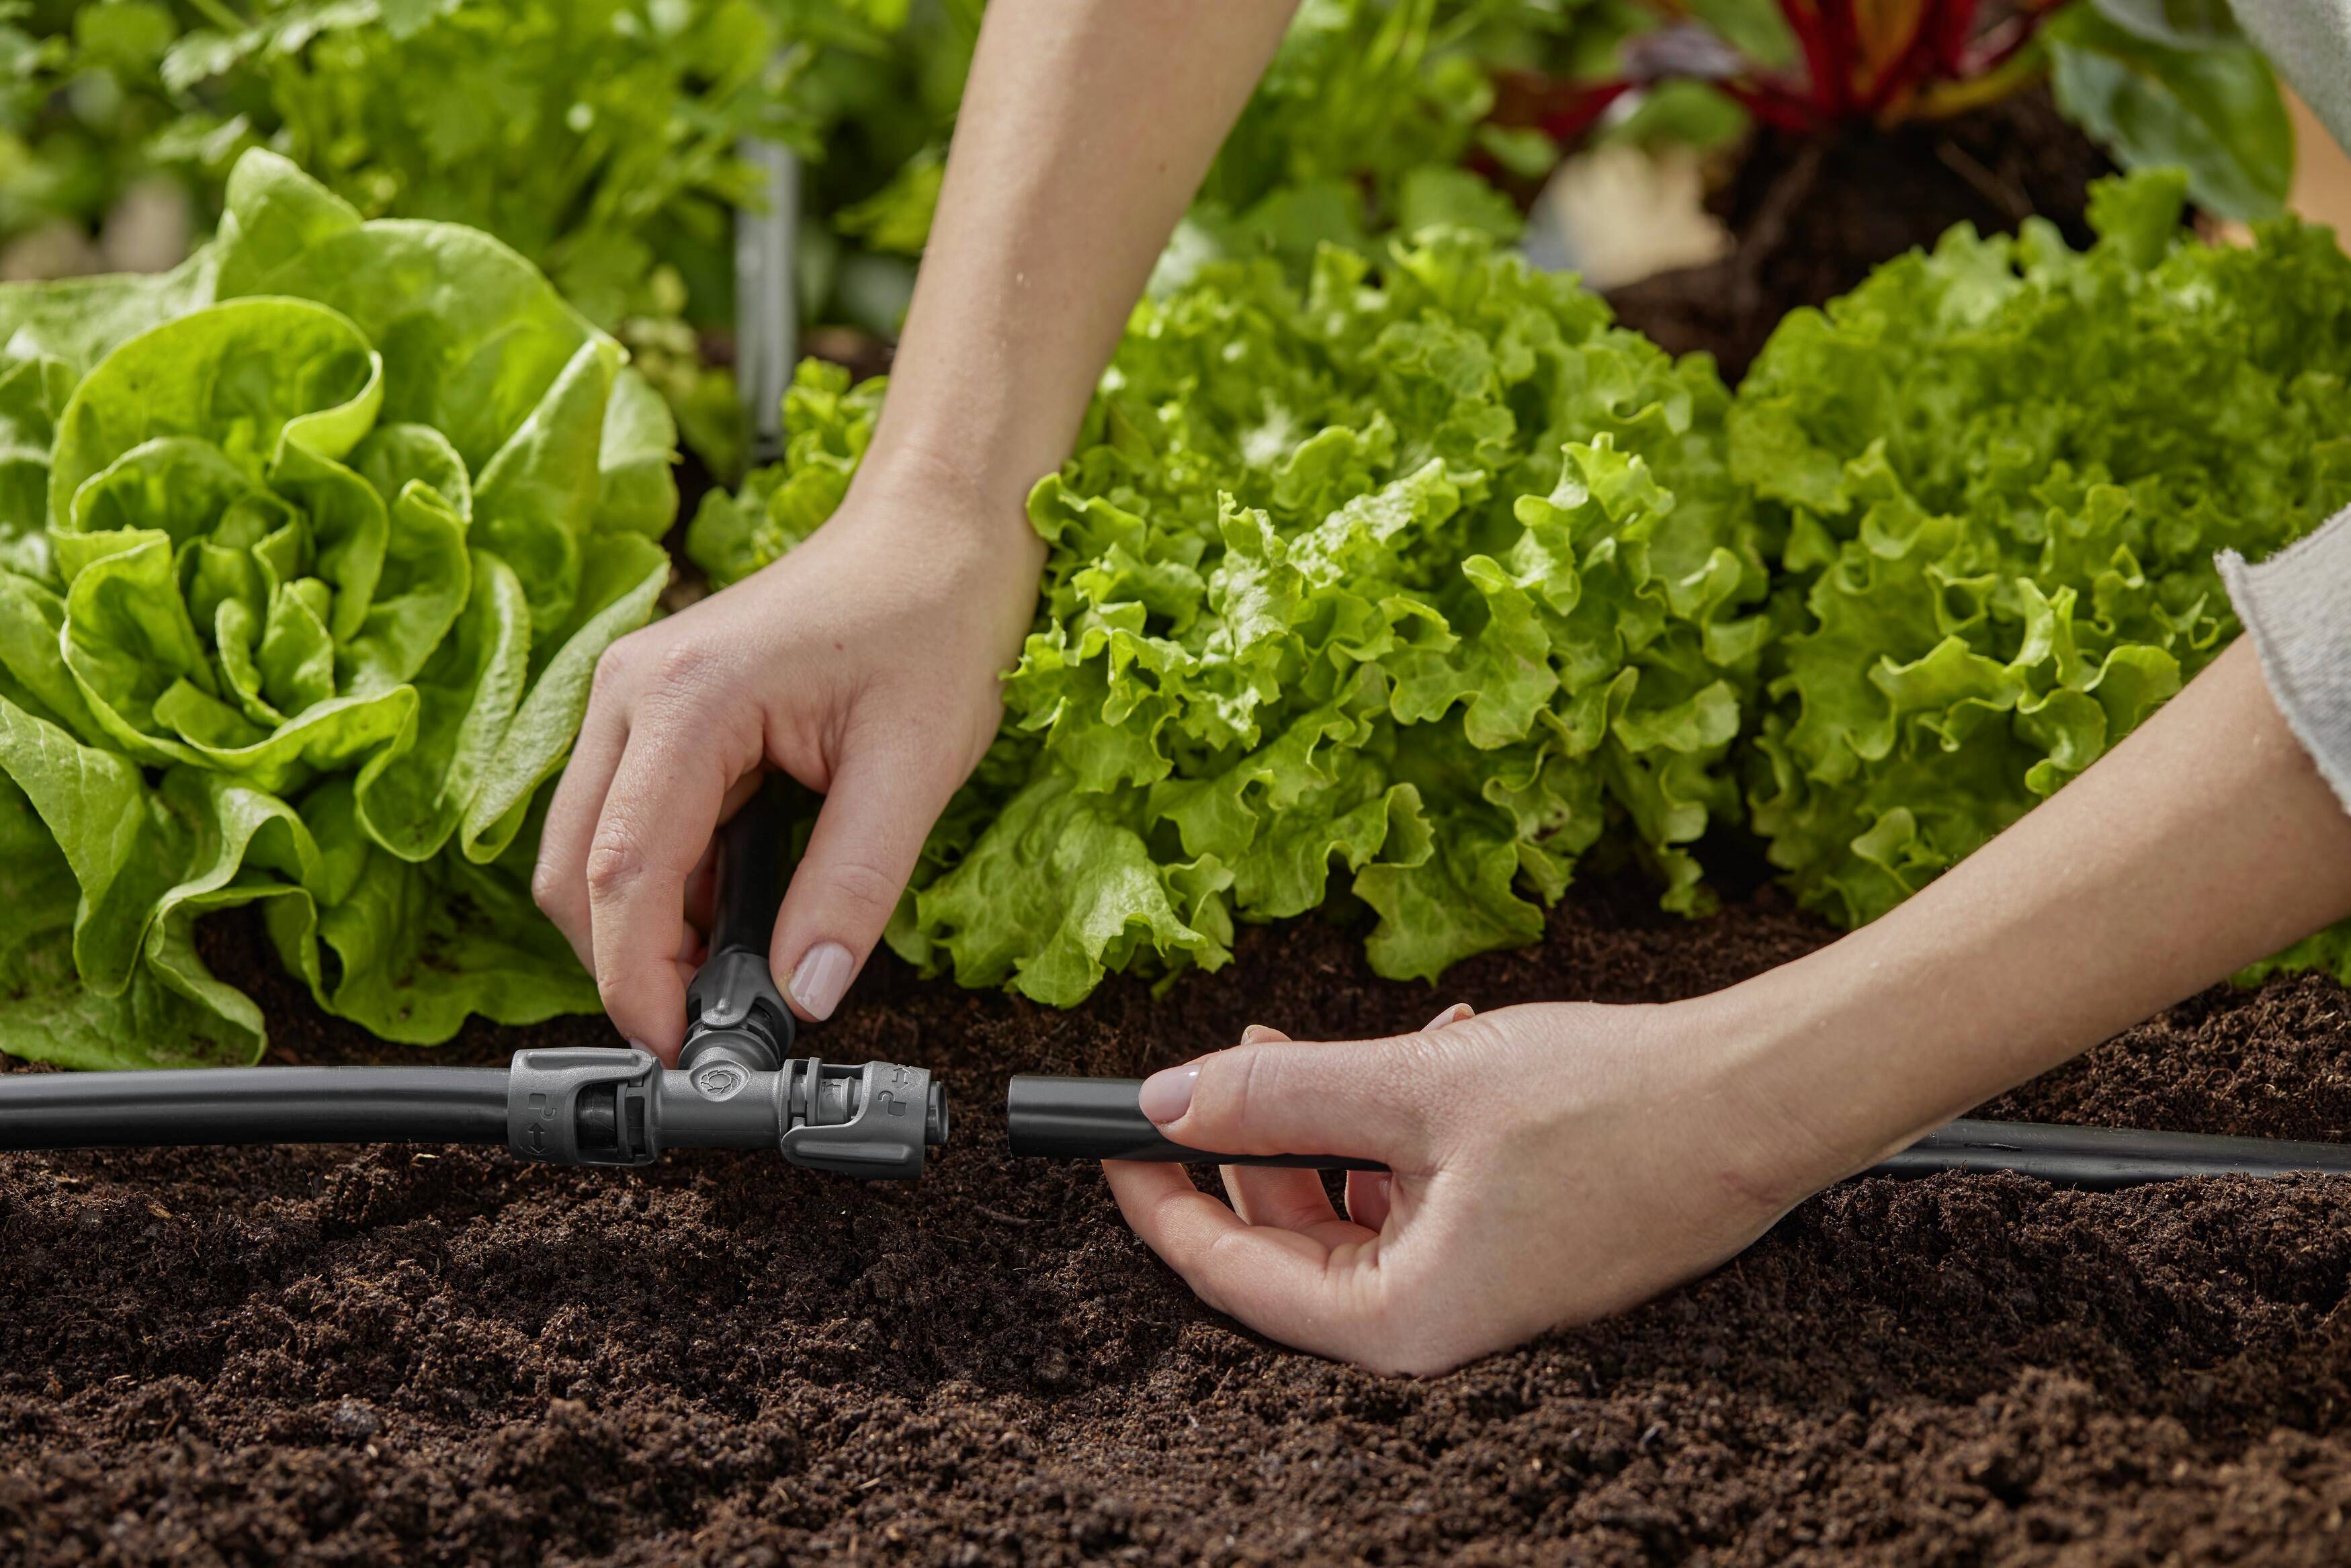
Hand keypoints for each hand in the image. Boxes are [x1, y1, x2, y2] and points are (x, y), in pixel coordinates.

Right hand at [532, 453, 1042, 1060]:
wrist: (932, 534)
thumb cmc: (930, 622)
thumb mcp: (916, 765)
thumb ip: (853, 885)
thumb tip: (808, 994)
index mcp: (686, 698)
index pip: (624, 871)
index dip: (639, 979)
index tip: (684, 1050)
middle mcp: (630, 691)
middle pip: (576, 870)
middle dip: (627, 963)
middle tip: (713, 1028)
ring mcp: (630, 697)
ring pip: (590, 852)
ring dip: (643, 927)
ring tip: (735, 974)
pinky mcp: (652, 713)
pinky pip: (627, 824)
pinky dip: (664, 886)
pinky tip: (735, 910)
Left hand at [1102, 998, 1842, 1374]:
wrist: (1761, 1101)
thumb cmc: (1609, 1107)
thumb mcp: (1418, 1087)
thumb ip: (1282, 1096)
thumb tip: (1169, 1099)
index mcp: (1400, 1320)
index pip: (1230, 1276)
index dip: (1157, 1200)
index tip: (1112, 1137)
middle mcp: (1435, 1322)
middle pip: (1288, 1248)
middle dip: (1249, 1147)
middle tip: (1228, 1060)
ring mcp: (1481, 1287)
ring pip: (1353, 1212)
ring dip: (1327, 1124)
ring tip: (1328, 1043)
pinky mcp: (1516, 1247)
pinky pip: (1418, 1197)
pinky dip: (1397, 1131)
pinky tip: (1423, 1058)